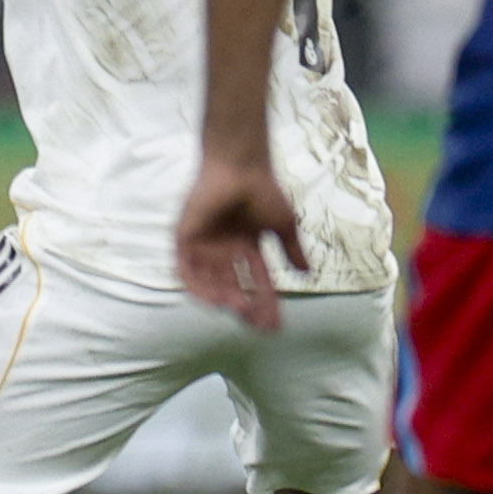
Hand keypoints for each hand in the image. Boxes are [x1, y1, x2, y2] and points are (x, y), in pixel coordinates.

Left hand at [173, 156, 307, 331]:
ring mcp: (204, 246)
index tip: (275, 326)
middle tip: (258, 323)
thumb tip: (307, 274)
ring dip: (225, 299)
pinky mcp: (185, 239)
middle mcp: (223, 251)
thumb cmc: (263, 189)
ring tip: (242, 308)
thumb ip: (292, 251)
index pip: (257, 283)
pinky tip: (215, 299)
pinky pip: (187, 272)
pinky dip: (199, 288)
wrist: (241, 167)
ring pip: (211, 284)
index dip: (266, 305)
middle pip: (234, 289)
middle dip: (246, 308)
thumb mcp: (284, 225)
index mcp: (245, 247)